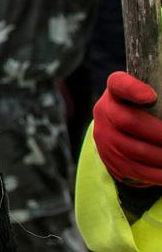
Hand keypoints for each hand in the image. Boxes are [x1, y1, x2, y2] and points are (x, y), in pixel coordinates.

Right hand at [93, 71, 161, 186]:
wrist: (117, 131)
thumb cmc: (143, 110)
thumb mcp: (146, 99)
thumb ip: (159, 104)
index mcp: (116, 92)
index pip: (120, 85)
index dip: (133, 90)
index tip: (151, 96)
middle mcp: (104, 111)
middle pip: (129, 122)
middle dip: (159, 135)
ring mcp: (104, 137)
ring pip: (135, 151)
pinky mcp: (110, 159)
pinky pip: (136, 170)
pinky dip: (158, 174)